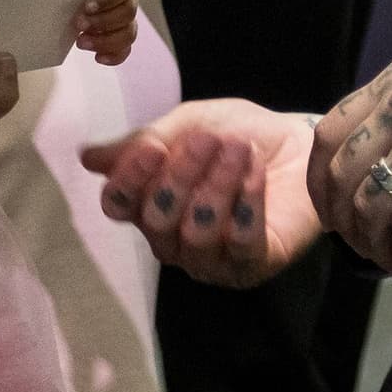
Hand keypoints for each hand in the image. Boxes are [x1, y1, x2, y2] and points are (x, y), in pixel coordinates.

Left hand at [69, 0, 137, 64]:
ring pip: (129, 32)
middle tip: (78, 24)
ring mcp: (125, 16)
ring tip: (81, 42)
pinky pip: (126, 48)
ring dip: (106, 41)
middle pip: (128, 10)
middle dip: (103, 22)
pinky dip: (115, 55)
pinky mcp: (120, 34)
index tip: (86, 6)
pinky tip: (97, 58)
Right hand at [81, 98, 321, 289]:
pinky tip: (255, 176)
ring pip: (196, 237)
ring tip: (240, 152)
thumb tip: (89, 158)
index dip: (129, 181)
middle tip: (211, 140)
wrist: (303, 144)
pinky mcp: (252, 266)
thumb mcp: (190, 124)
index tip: (152, 149)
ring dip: (217, 188)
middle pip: (157, 222)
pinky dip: (246, 207)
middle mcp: (173, 240)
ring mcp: (212, 260)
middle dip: (181, 178)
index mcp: (150, 205)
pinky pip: (240, 246)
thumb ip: (145, 142)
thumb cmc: (241, 135)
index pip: (121, 206)